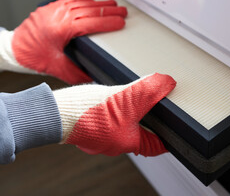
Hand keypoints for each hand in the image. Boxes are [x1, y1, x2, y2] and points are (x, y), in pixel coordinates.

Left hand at [0, 0, 126, 83]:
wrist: (11, 49)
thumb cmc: (30, 57)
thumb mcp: (55, 68)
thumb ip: (76, 74)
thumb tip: (92, 80)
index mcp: (61, 29)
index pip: (91, 23)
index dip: (108, 23)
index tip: (120, 22)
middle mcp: (58, 16)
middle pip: (89, 10)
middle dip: (108, 11)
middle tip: (122, 12)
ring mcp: (54, 10)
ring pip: (81, 4)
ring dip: (98, 4)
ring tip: (112, 6)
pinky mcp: (50, 8)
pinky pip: (71, 1)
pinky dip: (84, 2)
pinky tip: (92, 3)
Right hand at [53, 73, 175, 155]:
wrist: (54, 113)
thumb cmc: (88, 112)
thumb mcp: (125, 98)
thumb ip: (147, 90)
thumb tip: (166, 83)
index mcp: (127, 142)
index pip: (154, 146)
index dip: (165, 139)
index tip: (174, 134)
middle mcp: (114, 143)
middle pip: (139, 135)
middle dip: (148, 123)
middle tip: (156, 110)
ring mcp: (100, 137)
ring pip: (122, 127)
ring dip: (129, 115)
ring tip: (133, 101)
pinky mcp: (88, 128)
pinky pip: (107, 121)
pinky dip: (113, 112)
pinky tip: (110, 100)